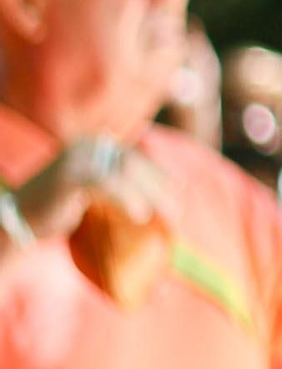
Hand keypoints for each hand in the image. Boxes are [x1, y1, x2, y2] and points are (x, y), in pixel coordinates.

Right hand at [11, 138, 174, 242]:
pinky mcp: (71, 176)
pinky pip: (109, 185)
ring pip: (127, 174)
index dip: (159, 175)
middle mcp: (85, 146)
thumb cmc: (54, 210)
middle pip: (135, 165)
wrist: (13, 223)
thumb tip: (159, 188)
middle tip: (177, 213)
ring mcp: (77, 159)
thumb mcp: (88, 190)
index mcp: (92, 146)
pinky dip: (128, 200)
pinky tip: (140, 216)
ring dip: (152, 196)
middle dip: (160, 188)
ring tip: (166, 218)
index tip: (178, 192)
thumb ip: (114, 183)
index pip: (135, 158)